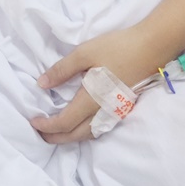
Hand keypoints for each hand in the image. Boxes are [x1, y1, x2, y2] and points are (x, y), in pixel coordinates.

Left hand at [30, 24, 171, 144]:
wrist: (152, 48)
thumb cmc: (117, 48)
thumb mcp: (84, 53)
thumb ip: (62, 70)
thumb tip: (41, 85)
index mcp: (91, 100)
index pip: (64, 123)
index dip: (47, 126)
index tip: (33, 121)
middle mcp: (103, 112)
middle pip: (76, 135)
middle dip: (55, 138)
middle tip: (40, 133)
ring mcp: (115, 112)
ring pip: (89, 134)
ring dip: (70, 137)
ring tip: (55, 132)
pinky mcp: (122, 108)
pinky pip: (99, 128)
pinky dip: (84, 132)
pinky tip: (79, 123)